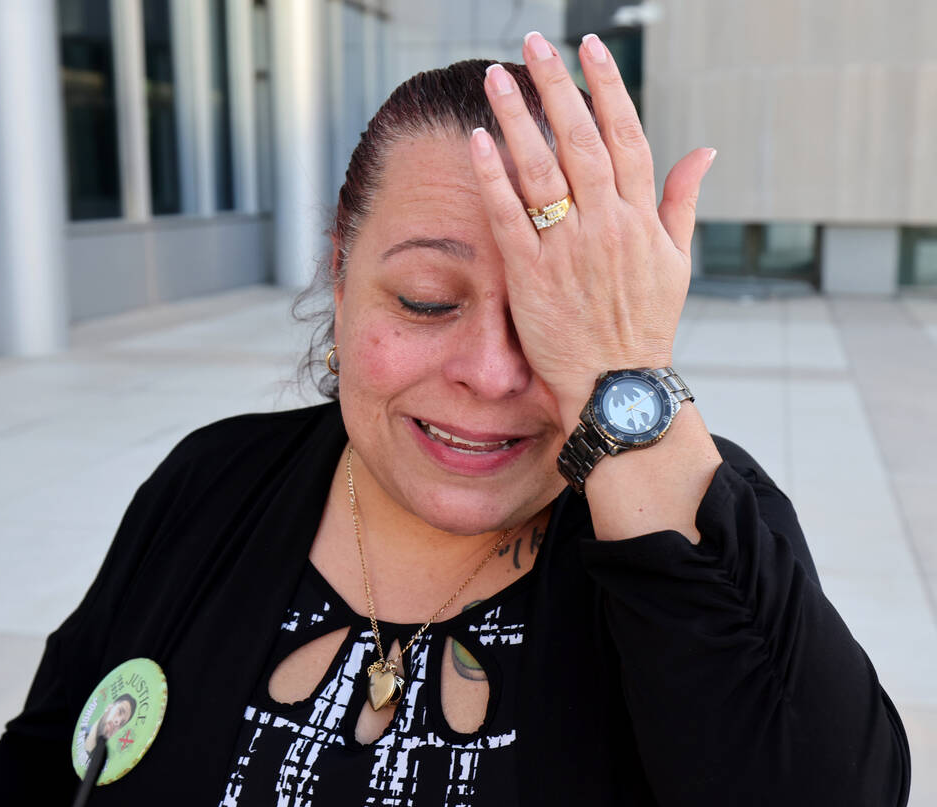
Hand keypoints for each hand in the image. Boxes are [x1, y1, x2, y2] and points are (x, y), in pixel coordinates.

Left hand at [470, 32, 715, 432]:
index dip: (607, 87)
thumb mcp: (677, 264)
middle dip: (557, 86)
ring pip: (542, 170)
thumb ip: (681, 202)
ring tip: (498, 77)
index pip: (626, 136)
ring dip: (518, 118)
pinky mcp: (533, 278)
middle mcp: (608, 226)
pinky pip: (510, 218)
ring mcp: (569, 250)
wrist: (618, 388)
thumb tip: (703, 151)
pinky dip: (494, 177)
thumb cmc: (645, 327)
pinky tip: (478, 140)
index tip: (589, 48)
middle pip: (580, 140)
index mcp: (643, 218)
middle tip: (534, 43)